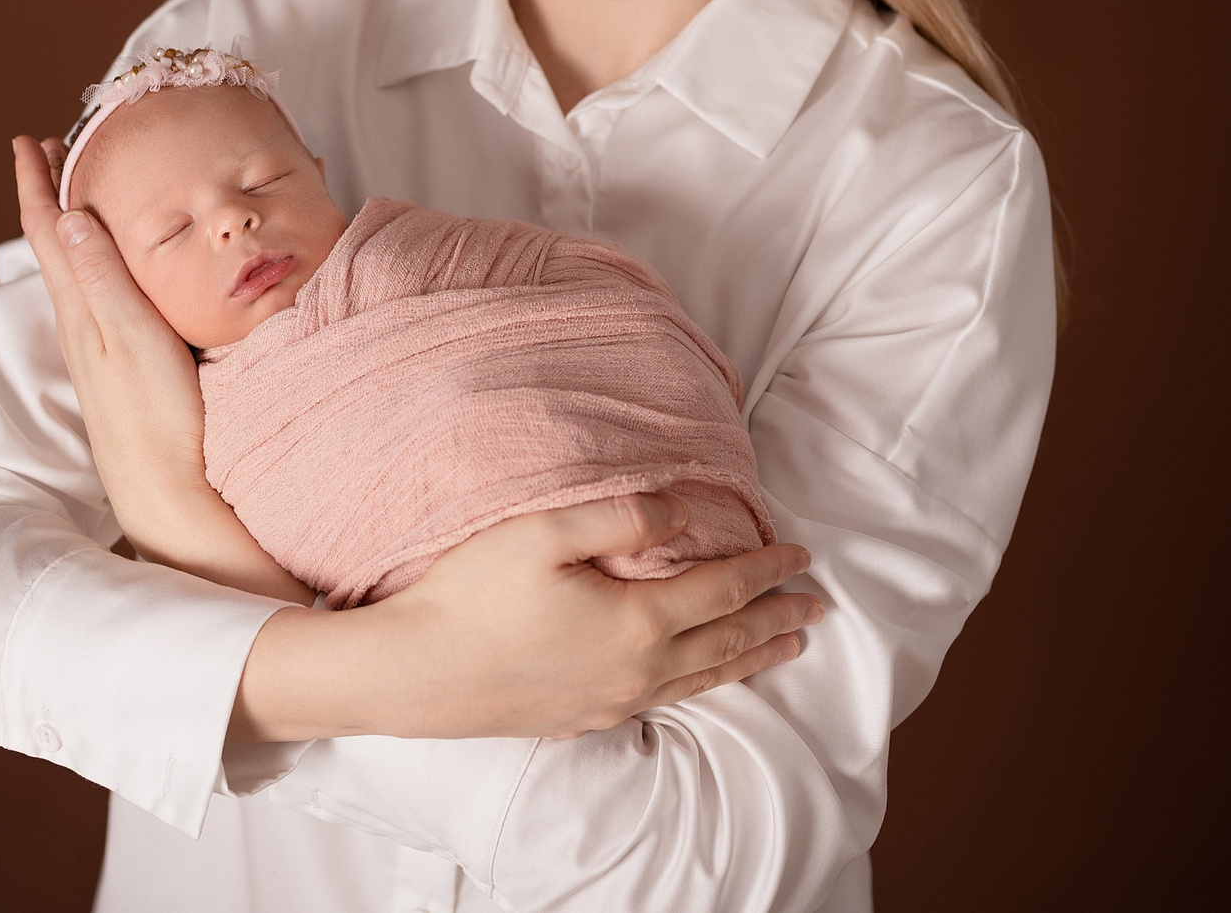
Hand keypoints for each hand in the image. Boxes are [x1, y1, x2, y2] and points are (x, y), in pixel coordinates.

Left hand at [12, 135, 307, 602]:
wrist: (166, 488)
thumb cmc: (155, 416)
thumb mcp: (131, 336)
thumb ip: (101, 277)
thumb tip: (69, 214)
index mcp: (81, 308)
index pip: (49, 231)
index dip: (36, 183)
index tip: (26, 141)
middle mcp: (81, 322)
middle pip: (56, 244)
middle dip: (51, 195)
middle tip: (51, 151)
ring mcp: (98, 345)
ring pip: (74, 268)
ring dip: (73, 225)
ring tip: (78, 194)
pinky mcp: (118, 361)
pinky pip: (96, 292)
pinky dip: (97, 259)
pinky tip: (113, 267)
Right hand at [233, 492, 824, 742]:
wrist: (412, 672)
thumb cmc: (470, 594)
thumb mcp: (543, 532)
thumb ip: (619, 515)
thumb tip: (680, 513)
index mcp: (637, 622)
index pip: (723, 590)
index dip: (768, 570)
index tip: (802, 554)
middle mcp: (637, 670)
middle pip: (727, 642)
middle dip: (776, 620)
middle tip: (817, 608)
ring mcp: (611, 701)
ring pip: (702, 680)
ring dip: (750, 659)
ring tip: (784, 647)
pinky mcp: (582, 718)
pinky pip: (665, 702)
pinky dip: (703, 685)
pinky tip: (699, 680)